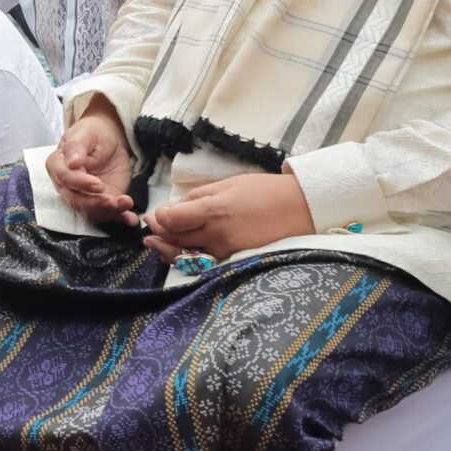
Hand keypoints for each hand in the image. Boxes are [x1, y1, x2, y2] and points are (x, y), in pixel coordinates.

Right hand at [48, 109, 137, 224]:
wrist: (108, 140)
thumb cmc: (92, 134)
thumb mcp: (85, 133)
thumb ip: (76, 147)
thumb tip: (72, 162)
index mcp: (58, 166)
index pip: (66, 180)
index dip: (81, 184)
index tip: (98, 184)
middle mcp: (67, 186)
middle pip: (77, 201)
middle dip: (96, 203)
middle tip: (113, 200)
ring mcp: (85, 196)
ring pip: (92, 211)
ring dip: (109, 211)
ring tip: (126, 203)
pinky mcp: (102, 201)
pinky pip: (109, 214)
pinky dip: (120, 217)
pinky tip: (130, 218)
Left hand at [142, 172, 315, 266]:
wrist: (301, 209)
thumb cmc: (264, 191)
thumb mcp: (227, 185)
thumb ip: (197, 197)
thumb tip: (173, 208)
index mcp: (213, 211)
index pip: (171, 220)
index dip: (159, 217)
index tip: (156, 213)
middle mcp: (217, 235)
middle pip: (175, 239)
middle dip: (158, 233)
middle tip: (150, 226)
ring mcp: (226, 252)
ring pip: (185, 256)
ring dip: (166, 250)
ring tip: (154, 244)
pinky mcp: (234, 262)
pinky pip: (203, 265)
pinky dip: (187, 260)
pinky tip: (177, 254)